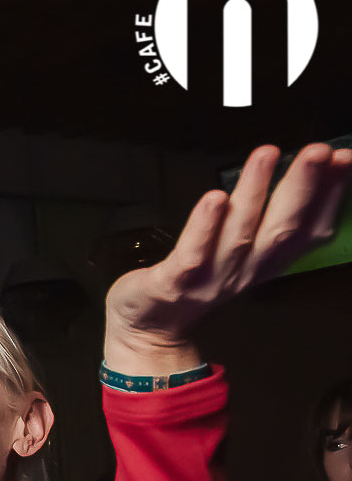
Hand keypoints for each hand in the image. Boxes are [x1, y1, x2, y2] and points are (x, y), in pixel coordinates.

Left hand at [104, 141, 350, 370]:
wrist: (148, 329)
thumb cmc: (193, 282)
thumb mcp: (243, 254)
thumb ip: (269, 220)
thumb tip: (302, 177)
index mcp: (266, 262)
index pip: (309, 230)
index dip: (330, 195)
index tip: (342, 158)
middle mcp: (245, 271)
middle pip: (282, 228)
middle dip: (304, 187)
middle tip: (317, 151)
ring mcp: (210, 278)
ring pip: (240, 234)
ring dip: (256, 192)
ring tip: (267, 155)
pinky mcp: (174, 282)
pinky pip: (193, 253)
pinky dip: (205, 226)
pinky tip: (215, 198)